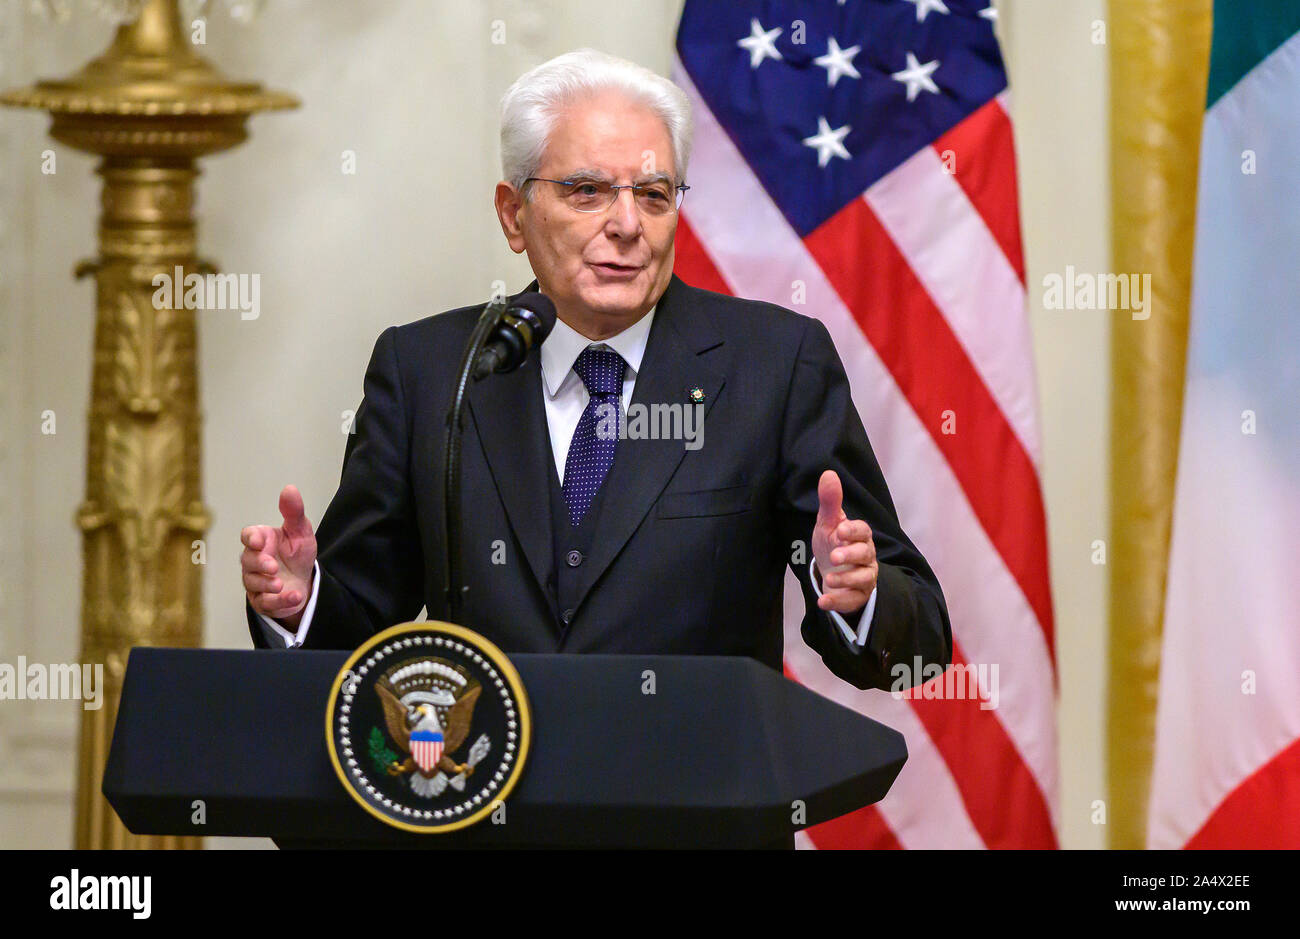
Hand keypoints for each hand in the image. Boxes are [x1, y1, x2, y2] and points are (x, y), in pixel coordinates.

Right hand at [241, 484, 316, 625]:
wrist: (304, 582)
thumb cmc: (297, 553)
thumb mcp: (301, 532)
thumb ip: (294, 512)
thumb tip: (289, 489)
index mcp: (261, 540)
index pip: (248, 536)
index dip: (250, 538)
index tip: (258, 541)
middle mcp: (253, 560)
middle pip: (247, 560)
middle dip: (259, 564)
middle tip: (273, 566)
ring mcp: (255, 581)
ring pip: (253, 583)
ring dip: (267, 584)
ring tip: (281, 584)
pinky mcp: (262, 600)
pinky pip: (265, 602)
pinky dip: (280, 601)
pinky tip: (295, 597)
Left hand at [811, 469, 877, 614]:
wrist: (832, 572)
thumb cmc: (833, 543)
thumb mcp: (828, 523)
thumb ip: (829, 502)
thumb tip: (828, 473)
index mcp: (859, 536)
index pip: (863, 531)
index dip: (853, 531)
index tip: (840, 530)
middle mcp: (866, 557)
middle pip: (865, 555)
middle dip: (851, 555)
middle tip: (835, 556)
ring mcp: (864, 578)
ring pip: (863, 579)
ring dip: (846, 580)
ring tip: (829, 579)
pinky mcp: (858, 597)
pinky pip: (852, 600)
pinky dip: (838, 601)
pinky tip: (822, 601)